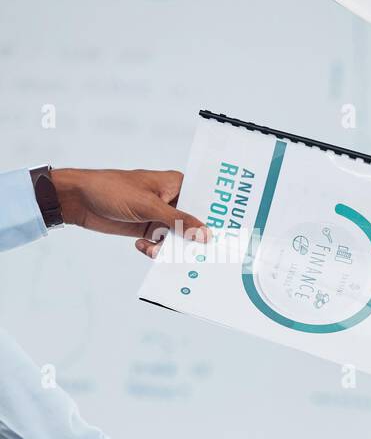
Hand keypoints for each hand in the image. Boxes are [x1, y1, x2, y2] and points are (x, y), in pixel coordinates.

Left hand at [50, 168, 208, 257]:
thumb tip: (205, 234)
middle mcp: (172, 201)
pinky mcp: (147, 230)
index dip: (215, 216)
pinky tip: (142, 246)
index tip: (226, 234)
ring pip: (178, 237)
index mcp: (176, 185)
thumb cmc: (112, 189)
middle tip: (200, 253)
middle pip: (194, 223)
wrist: (77, 199)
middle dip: (194, 238)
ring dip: (172, 247)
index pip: (204, 201)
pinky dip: (156, 250)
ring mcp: (159, 217)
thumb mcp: (149, 205)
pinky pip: (161, 244)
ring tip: (158, 249)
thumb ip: (179, 221)